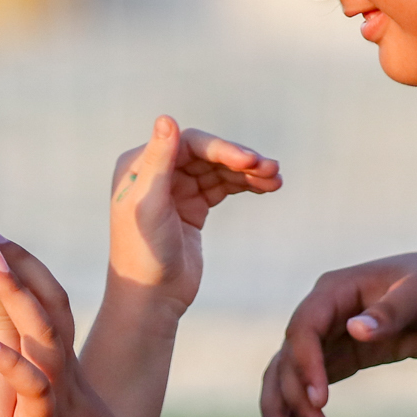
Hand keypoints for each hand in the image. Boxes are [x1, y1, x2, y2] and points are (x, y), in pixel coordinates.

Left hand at [0, 241, 146, 416]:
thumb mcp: (61, 414)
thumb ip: (43, 390)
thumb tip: (21, 378)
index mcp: (68, 366)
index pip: (52, 305)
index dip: (28, 271)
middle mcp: (66, 371)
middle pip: (48, 303)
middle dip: (19, 266)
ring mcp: (60, 393)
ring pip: (39, 332)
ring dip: (14, 293)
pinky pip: (30, 388)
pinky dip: (7, 364)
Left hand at [106, 117, 280, 313]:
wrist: (150, 299)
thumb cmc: (143, 254)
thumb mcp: (149, 206)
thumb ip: (158, 162)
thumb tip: (166, 118)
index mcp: (139, 165)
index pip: (188, 144)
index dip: (222, 148)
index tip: (250, 162)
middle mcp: (157, 172)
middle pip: (207, 154)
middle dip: (240, 160)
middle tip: (272, 169)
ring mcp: (176, 189)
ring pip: (218, 170)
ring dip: (248, 172)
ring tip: (276, 180)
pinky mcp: (193, 207)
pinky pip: (223, 187)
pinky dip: (244, 185)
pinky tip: (267, 188)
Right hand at [261, 251, 416, 416]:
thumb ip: (390, 312)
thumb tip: (356, 330)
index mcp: (334, 291)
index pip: (305, 328)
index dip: (306, 364)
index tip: (320, 400)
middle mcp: (321, 314)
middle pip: (290, 357)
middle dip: (294, 397)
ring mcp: (325, 338)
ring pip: (287, 374)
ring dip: (283, 408)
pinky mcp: (336, 359)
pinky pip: (306, 385)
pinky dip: (295, 408)